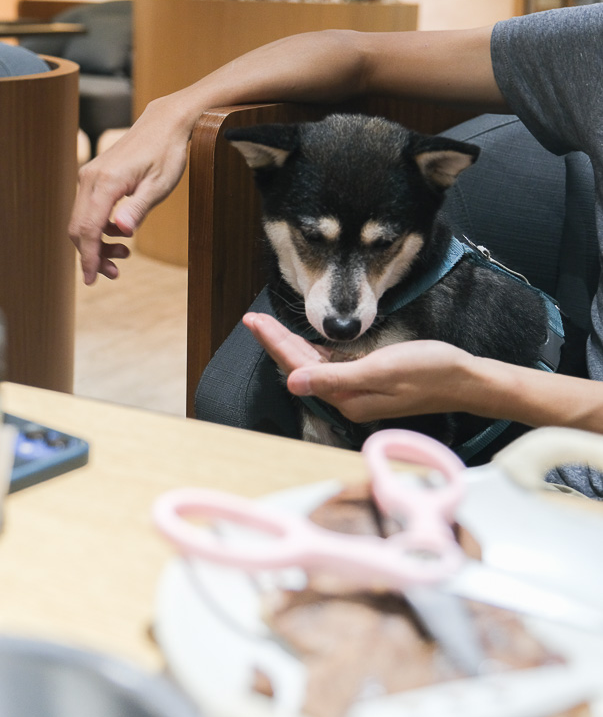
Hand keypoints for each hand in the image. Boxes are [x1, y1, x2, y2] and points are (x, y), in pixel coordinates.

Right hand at [68, 97, 190, 283]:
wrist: (164, 124)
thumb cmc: (166, 154)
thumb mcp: (159, 185)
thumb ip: (138, 208)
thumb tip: (122, 230)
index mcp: (106, 183)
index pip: (88, 229)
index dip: (88, 258)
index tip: (91, 280)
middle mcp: (90, 178)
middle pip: (78, 228)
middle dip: (92, 255)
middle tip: (116, 271)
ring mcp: (89, 176)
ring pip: (81, 220)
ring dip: (97, 243)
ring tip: (124, 253)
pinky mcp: (94, 176)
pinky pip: (87, 209)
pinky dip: (99, 227)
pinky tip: (121, 232)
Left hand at [243, 312, 478, 422]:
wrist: (463, 380)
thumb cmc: (428, 372)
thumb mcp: (380, 370)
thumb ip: (335, 376)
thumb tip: (293, 382)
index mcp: (346, 397)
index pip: (298, 368)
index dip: (274, 343)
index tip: (255, 322)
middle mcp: (346, 397)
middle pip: (300, 366)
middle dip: (275, 341)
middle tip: (253, 318)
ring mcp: (356, 390)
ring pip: (312, 365)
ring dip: (289, 345)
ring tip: (267, 327)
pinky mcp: (367, 379)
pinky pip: (330, 366)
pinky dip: (313, 351)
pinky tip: (302, 342)